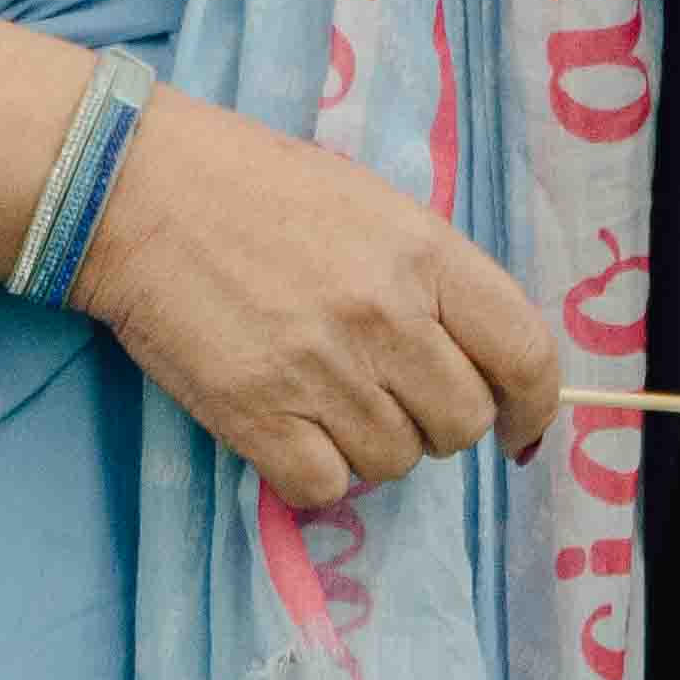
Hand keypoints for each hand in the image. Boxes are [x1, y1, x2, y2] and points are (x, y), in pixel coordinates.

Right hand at [73, 84, 558, 503]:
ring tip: (328, 402)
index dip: (535, 407)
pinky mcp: (257, 417)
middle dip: (437, 426)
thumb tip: (473, 360)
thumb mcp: (371, 209)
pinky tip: (290, 434)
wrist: (143, 196)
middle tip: (395, 400)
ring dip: (369, 448)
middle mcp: (385, 317)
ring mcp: (322, 372)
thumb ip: (429, 278)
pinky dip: (314, 476)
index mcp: (425, 253)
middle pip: (458, 424)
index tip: (520, 430)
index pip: (523, 352)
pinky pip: (323, 488)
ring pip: (391, 463)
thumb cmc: (257, 191)